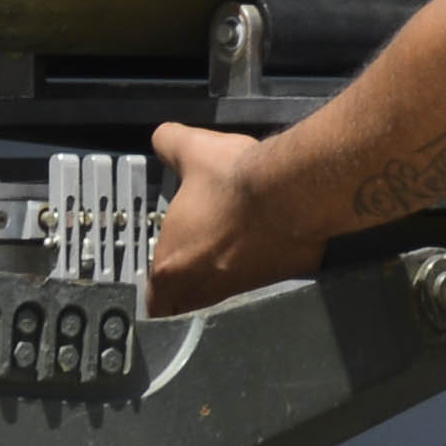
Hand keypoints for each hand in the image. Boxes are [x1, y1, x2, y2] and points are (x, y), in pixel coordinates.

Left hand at [137, 119, 314, 316]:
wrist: (293, 191)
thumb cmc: (234, 179)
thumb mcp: (192, 150)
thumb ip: (168, 144)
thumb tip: (162, 137)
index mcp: (172, 266)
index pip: (153, 301)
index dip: (155, 289)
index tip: (162, 276)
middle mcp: (204, 288)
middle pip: (186, 307)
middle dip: (186, 292)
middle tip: (192, 266)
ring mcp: (243, 289)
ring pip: (222, 299)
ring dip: (221, 282)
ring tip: (228, 253)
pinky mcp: (279, 282)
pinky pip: (261, 286)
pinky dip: (258, 274)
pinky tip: (263, 248)